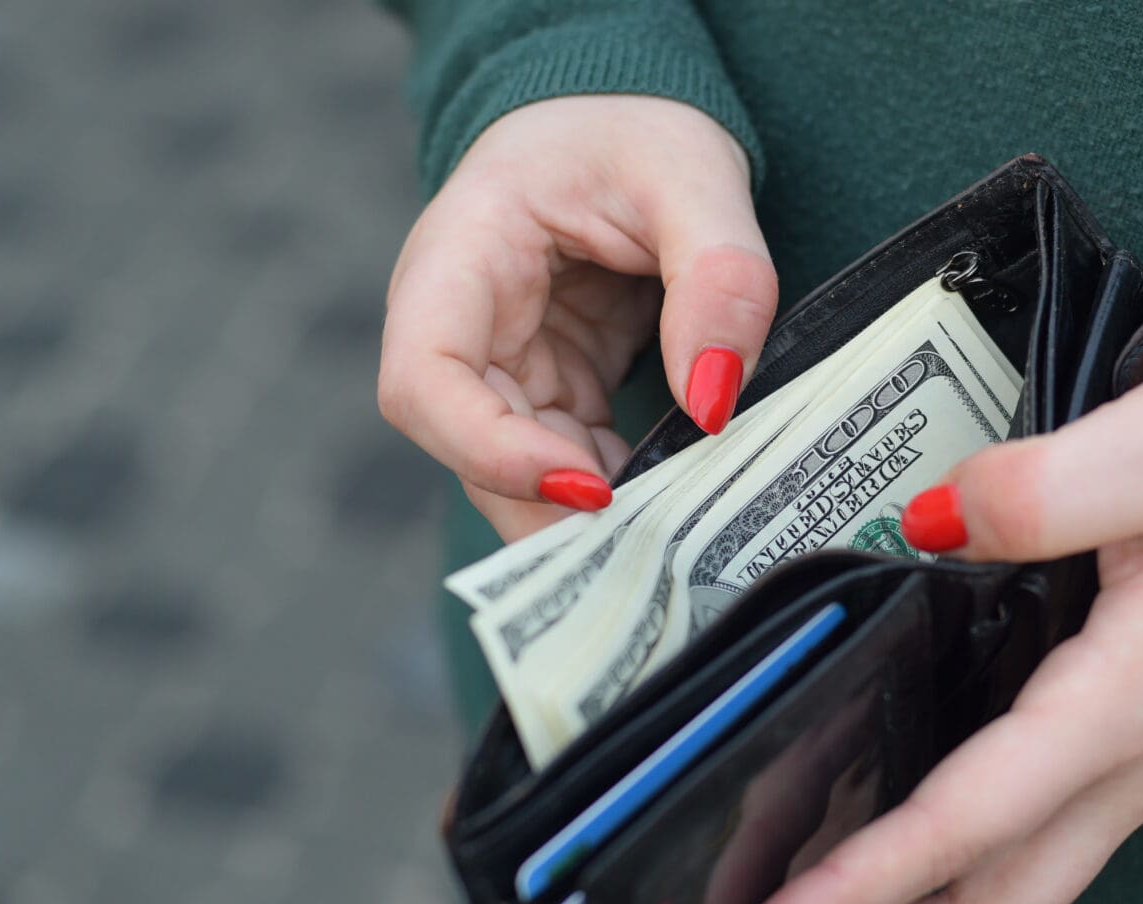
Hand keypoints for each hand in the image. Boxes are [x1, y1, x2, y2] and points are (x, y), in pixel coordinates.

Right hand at [379, 96, 776, 540]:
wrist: (622, 119)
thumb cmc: (636, 129)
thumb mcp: (694, 177)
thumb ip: (718, 278)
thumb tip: (713, 402)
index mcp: (461, 256)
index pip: (424, 382)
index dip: (489, 451)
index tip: (590, 486)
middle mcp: (461, 324)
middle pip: (468, 451)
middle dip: (551, 510)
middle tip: (653, 545)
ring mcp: (503, 364)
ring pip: (518, 472)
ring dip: (588, 515)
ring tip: (675, 534)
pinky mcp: (550, 387)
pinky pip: (569, 460)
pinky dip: (619, 492)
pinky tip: (677, 503)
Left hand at [731, 340, 1142, 903]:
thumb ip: (1042, 488)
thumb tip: (929, 523)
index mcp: (1125, 696)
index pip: (972, 818)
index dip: (869, 881)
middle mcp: (1135, 754)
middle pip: (998, 896)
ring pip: (1026, 882)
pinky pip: (1051, 840)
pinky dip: (974, 874)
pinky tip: (929, 856)